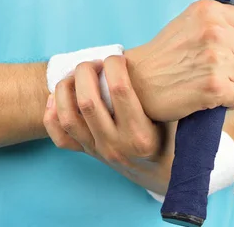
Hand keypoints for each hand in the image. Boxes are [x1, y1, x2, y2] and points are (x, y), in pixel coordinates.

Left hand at [42, 57, 175, 194]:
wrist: (164, 176)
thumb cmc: (175, 139)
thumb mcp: (182, 121)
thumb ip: (180, 98)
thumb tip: (181, 65)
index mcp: (141, 136)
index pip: (120, 90)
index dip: (115, 65)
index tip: (118, 57)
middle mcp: (116, 145)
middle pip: (87, 101)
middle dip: (86, 72)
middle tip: (95, 62)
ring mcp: (99, 151)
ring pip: (67, 117)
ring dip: (65, 89)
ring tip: (76, 75)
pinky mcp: (88, 153)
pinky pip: (60, 137)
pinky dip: (51, 115)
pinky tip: (59, 97)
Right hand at [125, 0, 233, 121]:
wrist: (137, 82)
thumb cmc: (164, 57)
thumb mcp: (191, 29)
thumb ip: (227, 29)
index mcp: (208, 10)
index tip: (218, 50)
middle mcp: (213, 30)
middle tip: (205, 69)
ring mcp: (215, 58)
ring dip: (229, 85)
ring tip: (203, 82)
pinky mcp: (215, 86)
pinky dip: (224, 102)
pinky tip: (204, 96)